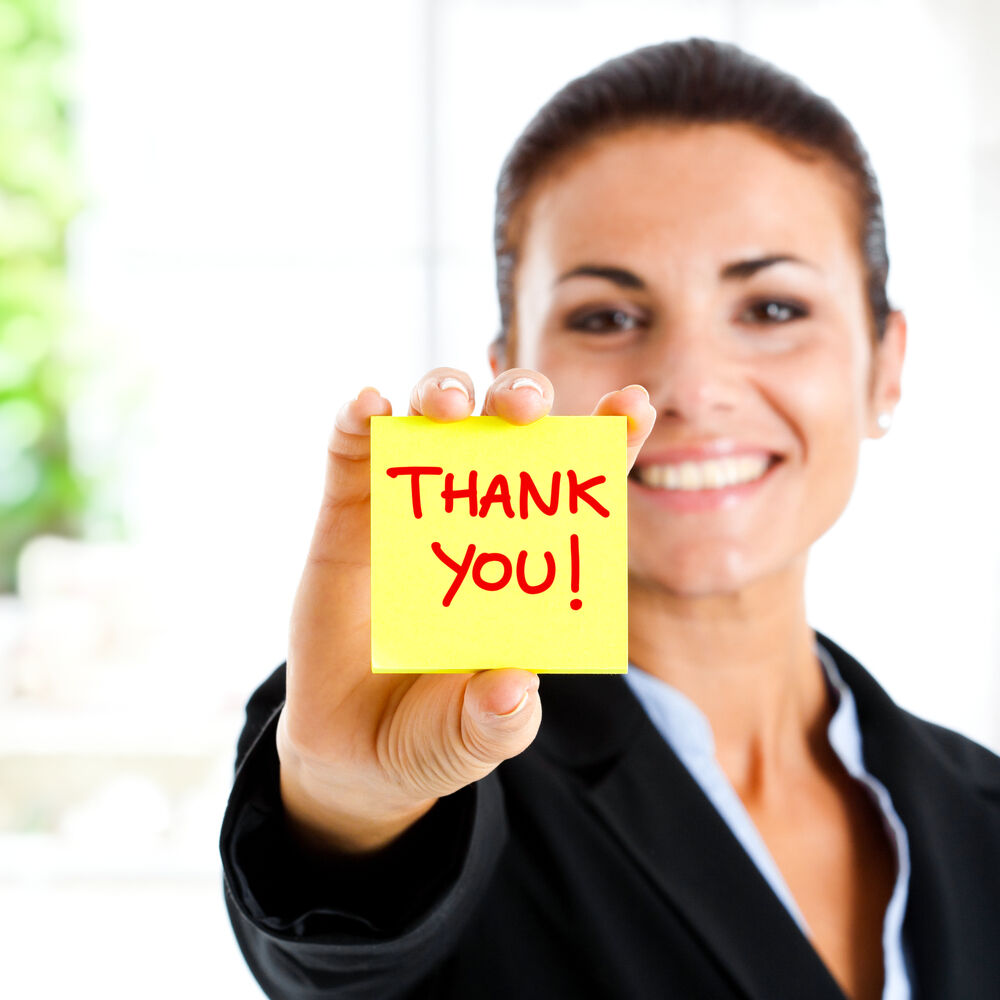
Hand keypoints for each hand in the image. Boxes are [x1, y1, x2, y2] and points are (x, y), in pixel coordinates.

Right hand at [276, 367, 655, 852]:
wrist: (353, 752)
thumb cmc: (435, 732)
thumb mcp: (476, 738)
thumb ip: (499, 722)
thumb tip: (513, 688)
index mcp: (527, 560)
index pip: (576, 487)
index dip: (607, 439)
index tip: (633, 404)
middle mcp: (475, 520)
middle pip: (506, 431)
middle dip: (521, 398)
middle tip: (525, 410)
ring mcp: (410, 509)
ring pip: (432, 421)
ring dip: (443, 393)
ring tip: (449, 407)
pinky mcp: (348, 515)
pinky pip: (351, 454)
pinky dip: (359, 421)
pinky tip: (369, 406)